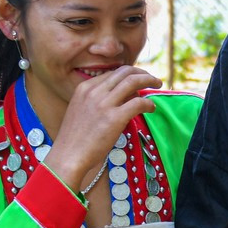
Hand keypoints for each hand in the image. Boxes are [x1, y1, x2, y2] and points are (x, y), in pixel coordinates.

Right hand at [46, 65, 161, 191]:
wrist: (68, 156)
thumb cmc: (75, 139)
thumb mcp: (81, 110)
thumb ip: (98, 100)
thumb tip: (126, 96)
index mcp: (84, 88)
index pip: (112, 73)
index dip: (129, 74)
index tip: (138, 79)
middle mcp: (94, 91)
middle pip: (124, 72)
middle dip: (142, 73)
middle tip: (152, 79)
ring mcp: (104, 104)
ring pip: (133, 81)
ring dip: (149, 80)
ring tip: (158, 85)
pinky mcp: (115, 118)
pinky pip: (138, 102)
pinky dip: (148, 103)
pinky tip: (151, 108)